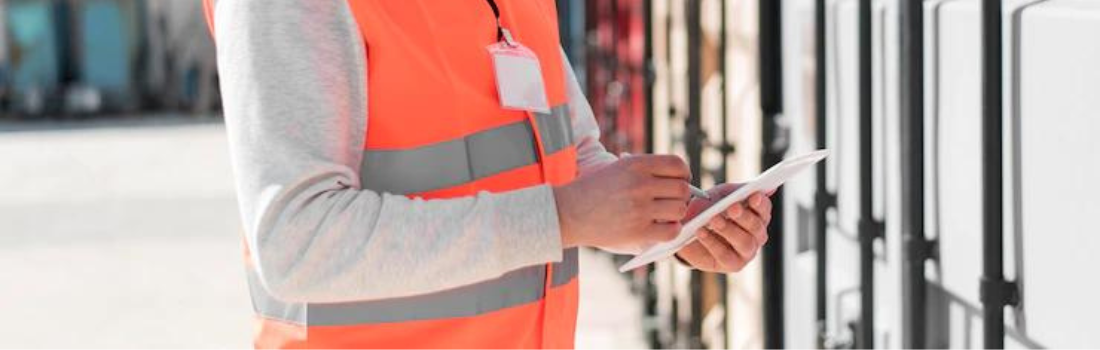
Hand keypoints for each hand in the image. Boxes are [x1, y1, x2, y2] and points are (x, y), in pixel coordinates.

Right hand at [554, 155, 692, 250]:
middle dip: (681, 196)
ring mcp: (639, 209)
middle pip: (682, 189)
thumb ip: (646, 171)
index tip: (679, 181)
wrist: (567, 213)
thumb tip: (682, 180)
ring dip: (676, 214)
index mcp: (636, 164)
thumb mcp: (617, 169)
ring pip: (680, 210)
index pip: (678, 165)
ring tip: (665, 215)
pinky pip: (671, 231)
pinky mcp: (637, 232)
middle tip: (670, 201)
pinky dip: (672, 230)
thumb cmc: (593, 190)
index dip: (683, 174)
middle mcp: (640, 184)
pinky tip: (662, 228)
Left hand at [674, 184, 772, 272]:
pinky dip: (712, 242)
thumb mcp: (721, 195)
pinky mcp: (732, 264)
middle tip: (732, 208)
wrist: (686, 229)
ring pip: (745, 243)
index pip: (764, 210)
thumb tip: (769, 188)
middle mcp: (756, 236)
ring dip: (728, 230)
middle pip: (757, 227)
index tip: (753, 196)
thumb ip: (740, 191)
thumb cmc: (708, 209)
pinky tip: (701, 231)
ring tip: (713, 219)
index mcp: (757, 216)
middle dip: (744, 217)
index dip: (761, 204)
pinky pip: (725, 255)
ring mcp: (746, 252)